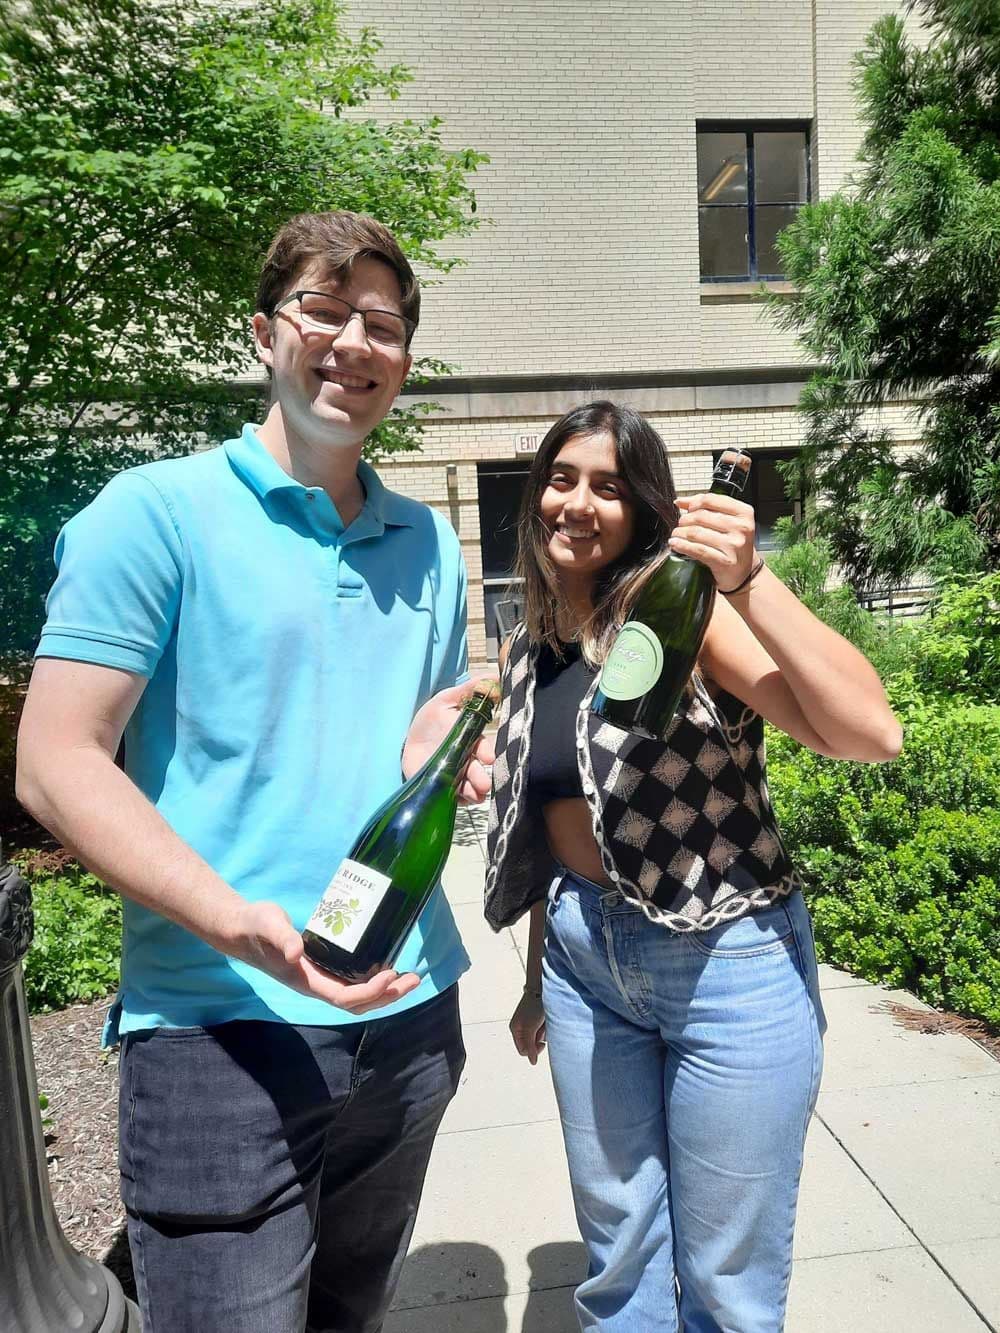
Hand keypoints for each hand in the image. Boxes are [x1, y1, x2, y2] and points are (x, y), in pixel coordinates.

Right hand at [225, 901, 420, 1014]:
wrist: (241, 930)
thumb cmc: (255, 926)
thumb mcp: (268, 925)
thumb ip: (282, 937)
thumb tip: (296, 953)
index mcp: (306, 981)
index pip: (344, 998)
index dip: (369, 991)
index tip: (390, 975)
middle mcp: (316, 986)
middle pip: (357, 1004)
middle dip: (387, 996)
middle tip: (414, 979)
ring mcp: (319, 980)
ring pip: (358, 997)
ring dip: (385, 992)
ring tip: (409, 978)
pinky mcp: (322, 969)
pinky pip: (352, 983)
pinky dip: (374, 982)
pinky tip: (387, 968)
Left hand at [402, 676, 497, 803]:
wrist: (410, 738)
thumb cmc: (433, 717)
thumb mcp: (447, 699)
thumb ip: (468, 690)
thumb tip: (492, 676)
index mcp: (470, 739)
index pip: (482, 747)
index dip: (486, 752)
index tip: (489, 758)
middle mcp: (466, 759)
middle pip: (477, 771)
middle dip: (481, 778)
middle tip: (483, 785)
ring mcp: (455, 774)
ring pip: (468, 786)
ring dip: (473, 792)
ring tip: (474, 796)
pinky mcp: (442, 786)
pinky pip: (453, 796)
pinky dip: (458, 799)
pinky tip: (459, 800)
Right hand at [509, 989, 546, 1064]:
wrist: (541, 988)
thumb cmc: (534, 1006)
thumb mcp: (530, 1028)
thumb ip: (530, 1046)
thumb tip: (532, 1062)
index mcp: (515, 1030)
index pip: (524, 1051)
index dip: (533, 1049)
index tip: (541, 1042)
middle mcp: (521, 1028)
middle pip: (531, 1045)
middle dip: (538, 1039)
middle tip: (542, 1028)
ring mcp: (529, 1024)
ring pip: (538, 1038)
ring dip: (543, 1032)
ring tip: (544, 1021)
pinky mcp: (536, 1020)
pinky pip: (542, 1031)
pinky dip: (546, 1027)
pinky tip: (546, 1019)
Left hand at [668, 493, 757, 593]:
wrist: (745, 572)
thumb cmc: (734, 545)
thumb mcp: (728, 523)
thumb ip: (707, 508)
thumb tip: (681, 501)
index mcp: (744, 513)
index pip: (711, 500)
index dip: (694, 503)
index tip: (688, 509)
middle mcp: (741, 528)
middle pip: (701, 516)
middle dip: (685, 520)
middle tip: (680, 525)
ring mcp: (734, 545)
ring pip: (696, 533)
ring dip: (680, 533)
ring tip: (676, 535)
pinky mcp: (724, 561)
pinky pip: (697, 550)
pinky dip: (682, 545)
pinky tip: (675, 544)